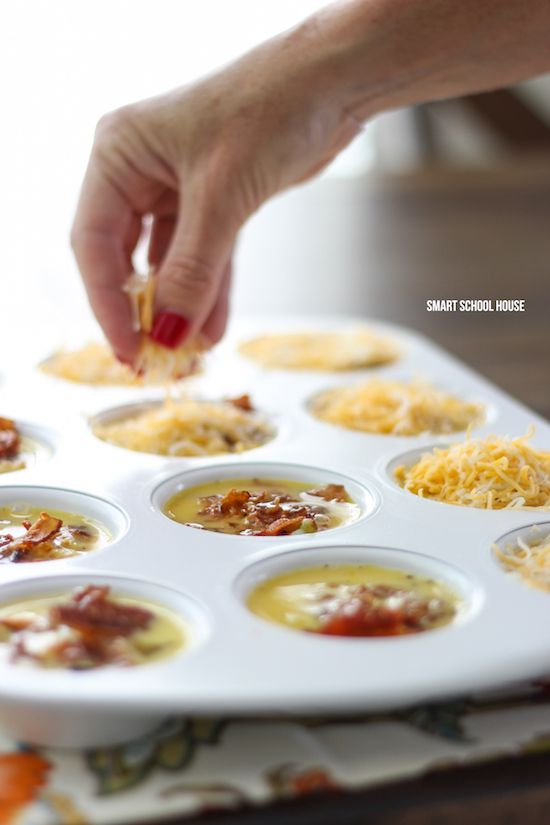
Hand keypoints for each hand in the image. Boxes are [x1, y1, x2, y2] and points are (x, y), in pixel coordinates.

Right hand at [71, 23, 358, 362]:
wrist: (331, 85)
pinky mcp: (216, 201)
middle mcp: (141, 171)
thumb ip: (192, 270)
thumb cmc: (269, 110)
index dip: (106, 302)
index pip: (93, 242)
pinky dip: (210, 292)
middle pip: (125, 257)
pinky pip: (204, 258)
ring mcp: (177, 187)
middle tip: (152, 359)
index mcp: (119, 153)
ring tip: (188, 355)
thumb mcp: (222, 196)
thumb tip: (168, 334)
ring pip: (169, 263)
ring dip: (180, 308)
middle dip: (141, 310)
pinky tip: (211, 330)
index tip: (126, 348)